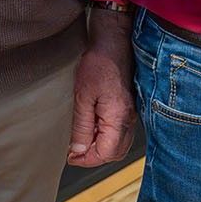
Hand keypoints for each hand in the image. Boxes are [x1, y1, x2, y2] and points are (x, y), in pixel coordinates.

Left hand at [68, 8, 136, 166]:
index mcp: (118, 119)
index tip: (70, 156)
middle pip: (115, 153)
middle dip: (94, 157)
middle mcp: (128, 119)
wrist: (113, 41)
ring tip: (82, 139)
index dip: (86, 160)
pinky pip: (120, 132)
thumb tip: (78, 151)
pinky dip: (106, 136)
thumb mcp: (82, 96)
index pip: (105, 154)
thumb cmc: (99, 63)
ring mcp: (130, 114)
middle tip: (75, 151)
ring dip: (101, 147)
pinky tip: (93, 127)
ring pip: (119, 144)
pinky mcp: (127, 107)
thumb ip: (81, 127)